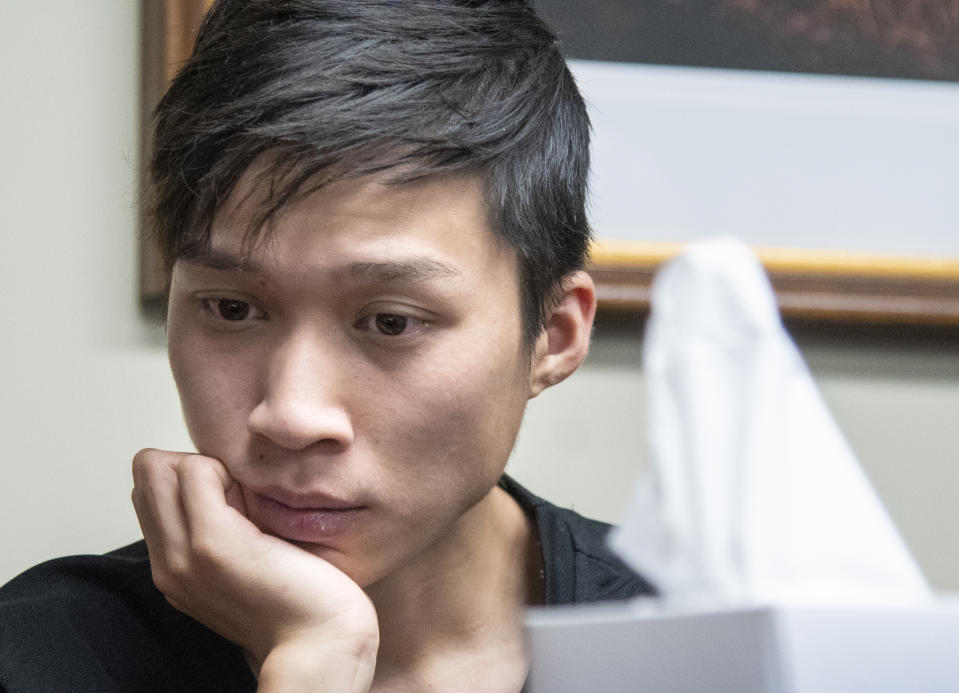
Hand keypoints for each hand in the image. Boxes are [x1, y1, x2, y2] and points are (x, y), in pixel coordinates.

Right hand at [132, 449, 377, 691]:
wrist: (322, 642)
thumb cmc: (302, 598)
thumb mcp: (249, 560)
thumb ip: (224, 528)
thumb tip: (226, 479)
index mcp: (175, 568)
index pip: (151, 491)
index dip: (190, 477)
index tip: (234, 498)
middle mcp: (167, 564)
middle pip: (146, 474)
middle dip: (192, 464)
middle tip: (240, 494)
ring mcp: (184, 555)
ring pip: (159, 468)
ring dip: (207, 466)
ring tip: (247, 500)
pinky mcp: (212, 543)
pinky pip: (194, 470)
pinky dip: (225, 468)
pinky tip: (256, 501)